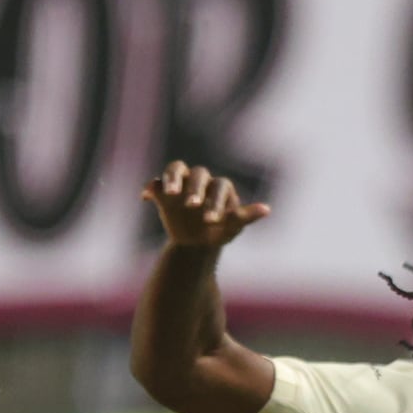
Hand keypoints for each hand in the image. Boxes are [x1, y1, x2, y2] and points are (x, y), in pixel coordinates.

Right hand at [143, 161, 270, 247]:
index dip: (215, 201)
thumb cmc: (219, 232)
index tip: (210, 220)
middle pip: (198, 174)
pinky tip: (145, 198)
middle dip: (195, 188)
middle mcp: (201, 180)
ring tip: (167, 194)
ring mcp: (181, 183)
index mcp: (220, 187)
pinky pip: (155, 183)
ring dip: (171, 178)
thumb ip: (245, 217)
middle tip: (192, 206)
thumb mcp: (232, 228)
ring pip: (175, 169)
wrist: (196, 243)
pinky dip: (150, 188)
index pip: (219, 187)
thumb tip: (267, 210)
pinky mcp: (163, 192)